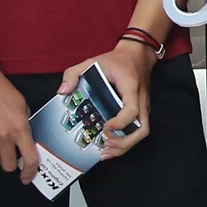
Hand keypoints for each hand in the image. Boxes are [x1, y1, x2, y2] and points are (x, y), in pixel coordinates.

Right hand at [0, 65, 39, 184]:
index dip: (30, 172)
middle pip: (8, 165)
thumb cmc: (0, 89)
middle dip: (11, 162)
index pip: (29, 159)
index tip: (27, 177)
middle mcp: (3, 136)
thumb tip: (26, 142)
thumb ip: (25, 125)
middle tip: (10, 153)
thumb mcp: (22, 105)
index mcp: (20, 128)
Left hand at [61, 41, 157, 158]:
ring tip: (107, 151)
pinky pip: (138, 130)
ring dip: (126, 145)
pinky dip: (126, 140)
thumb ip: (74, 73)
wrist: (138, 55)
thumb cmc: (117, 60)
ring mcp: (144, 107)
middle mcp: (141, 100)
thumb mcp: (93, 61)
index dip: (120, 122)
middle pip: (142, 129)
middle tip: (105, 145)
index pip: (131, 109)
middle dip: (124, 142)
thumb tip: (63, 91)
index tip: (105, 126)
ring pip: (142, 132)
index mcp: (131, 87)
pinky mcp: (142, 111)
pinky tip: (111, 145)